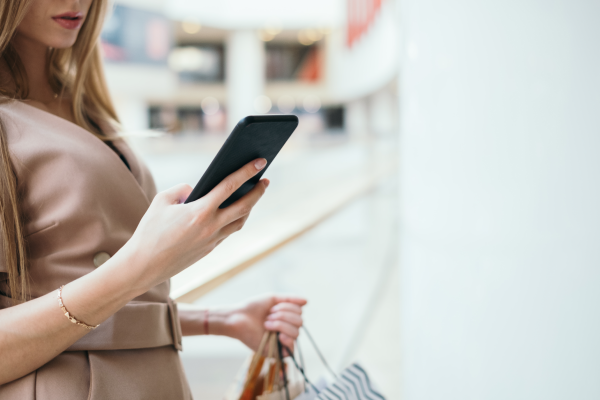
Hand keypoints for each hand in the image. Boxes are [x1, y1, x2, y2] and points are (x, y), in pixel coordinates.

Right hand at [122, 159, 268, 293]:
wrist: (143, 266)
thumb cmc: (149, 231)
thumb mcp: (162, 201)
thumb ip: (182, 189)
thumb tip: (196, 190)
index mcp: (200, 211)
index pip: (230, 186)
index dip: (247, 172)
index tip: (261, 162)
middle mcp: (211, 227)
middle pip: (244, 206)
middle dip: (258, 191)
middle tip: (265, 180)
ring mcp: (213, 240)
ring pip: (240, 221)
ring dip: (249, 207)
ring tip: (253, 194)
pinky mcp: (209, 249)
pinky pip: (228, 231)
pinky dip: (235, 219)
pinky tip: (234, 211)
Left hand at [225, 294, 306, 351]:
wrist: (238, 318)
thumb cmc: (252, 308)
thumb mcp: (273, 299)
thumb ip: (290, 299)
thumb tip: (307, 301)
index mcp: (286, 317)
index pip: (300, 313)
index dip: (288, 308)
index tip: (272, 308)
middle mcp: (285, 329)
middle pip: (300, 322)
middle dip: (284, 315)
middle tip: (268, 316)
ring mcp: (281, 341)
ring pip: (296, 332)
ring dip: (281, 324)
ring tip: (266, 324)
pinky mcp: (276, 351)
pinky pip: (291, 348)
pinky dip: (287, 339)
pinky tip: (277, 335)